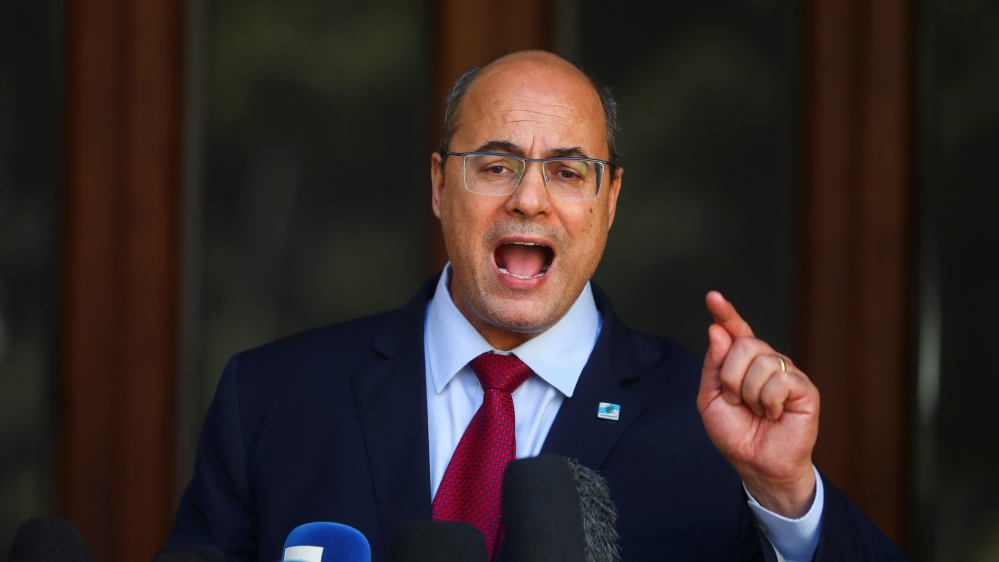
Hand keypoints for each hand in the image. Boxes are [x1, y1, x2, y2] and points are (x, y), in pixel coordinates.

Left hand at [697, 291, 819, 517]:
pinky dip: (769, 402)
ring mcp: (786, 372)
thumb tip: (717, 330)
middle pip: (745, 343)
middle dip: (731, 377)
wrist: (756, 463)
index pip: (735, 331)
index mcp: (741, 362)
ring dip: (750, 394)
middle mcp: (766, 361)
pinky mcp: (804, 388)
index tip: (713, 297)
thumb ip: (713, 365)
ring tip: (757, 411)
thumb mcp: (711, 399)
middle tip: (738, 402)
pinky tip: (774, 414)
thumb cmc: (735, 433)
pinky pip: (779, 380)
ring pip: (761, 362)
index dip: (726, 313)